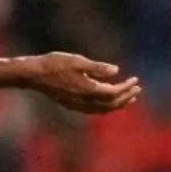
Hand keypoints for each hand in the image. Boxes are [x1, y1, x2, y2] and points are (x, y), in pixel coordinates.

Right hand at [22, 52, 142, 114]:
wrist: (33, 75)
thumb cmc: (54, 64)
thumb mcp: (77, 61)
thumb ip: (97, 67)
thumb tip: (116, 71)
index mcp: (87, 90)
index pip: (113, 93)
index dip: (126, 87)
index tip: (135, 79)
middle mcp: (83, 101)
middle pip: (111, 104)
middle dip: (126, 97)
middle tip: (137, 89)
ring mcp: (77, 105)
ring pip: (103, 110)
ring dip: (117, 104)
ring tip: (129, 97)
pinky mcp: (72, 105)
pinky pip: (94, 110)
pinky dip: (106, 107)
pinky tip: (108, 100)